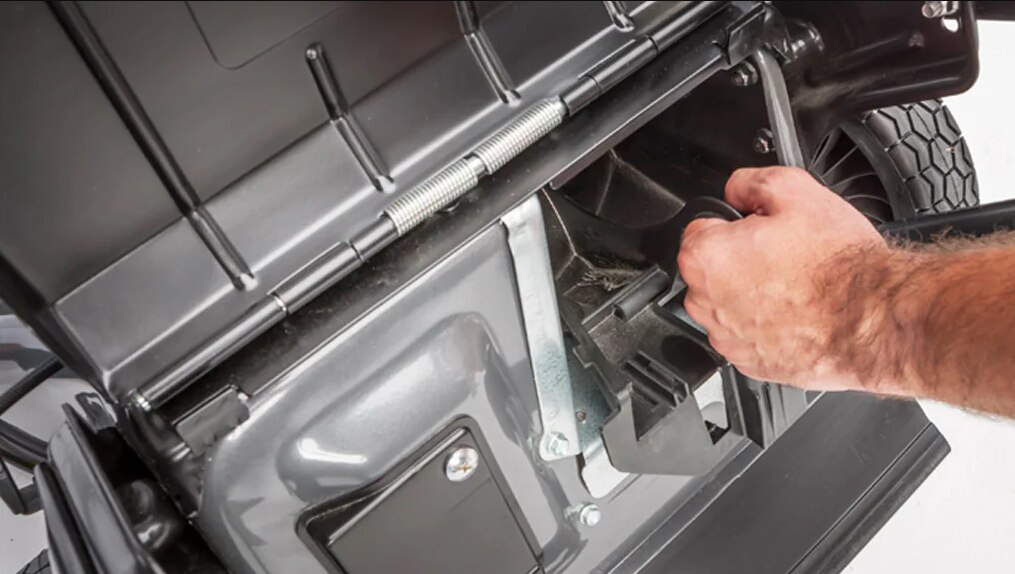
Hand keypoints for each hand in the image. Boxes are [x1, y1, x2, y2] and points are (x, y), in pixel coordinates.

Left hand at [677, 167, 887, 390]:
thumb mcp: (794, 191)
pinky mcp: (749, 364)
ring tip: (796, 287)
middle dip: (739, 260)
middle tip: (783, 255)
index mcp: (705, 258)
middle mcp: (705, 303)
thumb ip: (748, 183)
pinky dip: (766, 326)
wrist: (872, 320)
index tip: (758, 228)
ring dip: (751, 295)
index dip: (734, 223)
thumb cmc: (837, 265)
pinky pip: (748, 336)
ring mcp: (726, 338)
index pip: (701, 228)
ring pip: (729, 305)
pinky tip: (798, 315)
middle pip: (712, 270)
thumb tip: (735, 190)